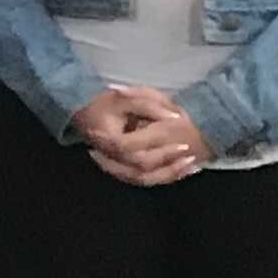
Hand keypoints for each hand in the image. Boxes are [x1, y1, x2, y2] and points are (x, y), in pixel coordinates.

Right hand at [86, 84, 211, 186]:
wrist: (86, 115)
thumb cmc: (106, 104)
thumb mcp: (126, 97)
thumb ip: (150, 105)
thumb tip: (176, 118)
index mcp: (108, 139)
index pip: (132, 149)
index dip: (156, 147)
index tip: (182, 141)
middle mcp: (109, 157)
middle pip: (139, 170)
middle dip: (166, 163)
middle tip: (189, 152)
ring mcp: (116, 167)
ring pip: (143, 179)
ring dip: (168, 174)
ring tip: (190, 165)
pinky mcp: (123, 171)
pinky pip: (145, 180)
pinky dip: (164, 177)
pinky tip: (182, 170)